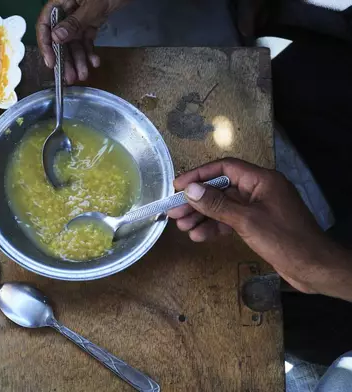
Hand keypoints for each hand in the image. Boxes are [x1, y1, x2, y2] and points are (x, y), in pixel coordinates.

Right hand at [37, 0, 129, 83]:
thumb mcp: (92, 5)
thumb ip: (74, 22)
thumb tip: (56, 38)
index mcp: (61, 1)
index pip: (45, 25)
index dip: (46, 45)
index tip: (51, 63)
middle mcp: (67, 10)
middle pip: (61, 38)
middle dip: (66, 59)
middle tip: (70, 76)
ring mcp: (80, 16)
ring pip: (75, 42)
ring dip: (79, 59)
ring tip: (83, 74)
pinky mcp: (92, 21)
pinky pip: (87, 39)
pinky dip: (90, 51)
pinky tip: (94, 62)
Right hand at [168, 158, 351, 300]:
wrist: (314, 268)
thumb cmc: (285, 240)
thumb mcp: (247, 221)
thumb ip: (217, 205)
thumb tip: (190, 190)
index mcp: (262, 180)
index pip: (225, 168)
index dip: (199, 175)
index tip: (177, 186)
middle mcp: (259, 190)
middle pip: (221, 189)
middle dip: (197, 200)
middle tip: (173, 211)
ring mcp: (258, 208)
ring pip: (223, 207)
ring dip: (202, 216)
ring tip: (182, 227)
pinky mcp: (258, 225)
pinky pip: (231, 221)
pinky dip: (215, 228)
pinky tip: (199, 236)